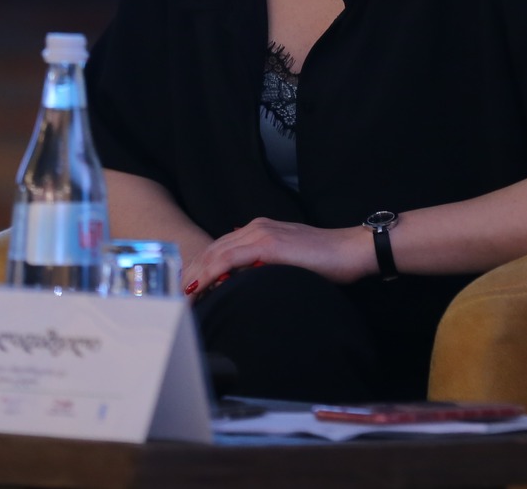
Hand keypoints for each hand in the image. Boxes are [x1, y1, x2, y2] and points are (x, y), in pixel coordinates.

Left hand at [181, 217, 374, 295]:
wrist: (351, 251)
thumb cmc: (325, 262)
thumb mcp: (287, 262)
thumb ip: (264, 266)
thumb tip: (241, 282)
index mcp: (258, 230)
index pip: (218, 250)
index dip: (198, 270)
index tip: (185, 291)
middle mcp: (255, 228)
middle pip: (210, 250)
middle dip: (189, 275)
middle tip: (174, 299)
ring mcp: (261, 233)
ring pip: (214, 253)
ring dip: (194, 276)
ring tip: (181, 299)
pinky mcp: (269, 244)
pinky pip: (229, 258)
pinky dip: (209, 273)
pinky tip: (199, 288)